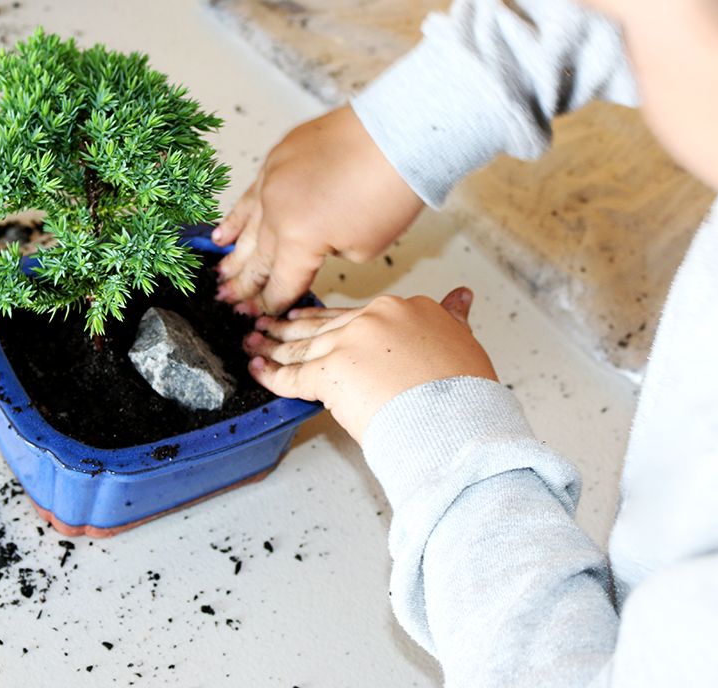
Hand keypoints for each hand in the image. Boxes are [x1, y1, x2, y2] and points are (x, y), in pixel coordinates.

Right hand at [213, 105, 423, 315]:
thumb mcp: (364, 247)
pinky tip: (222, 234)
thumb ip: (328, 256)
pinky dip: (235, 217)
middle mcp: (277, 211)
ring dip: (235, 256)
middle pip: (258, 259)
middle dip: (245, 285)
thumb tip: (311, 252)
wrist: (398, 134)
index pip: (280, 284)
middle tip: (230, 302)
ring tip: (221, 276)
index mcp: (298, 239)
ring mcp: (272, 181)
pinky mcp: (276, 158)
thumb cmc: (391, 189)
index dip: (271, 304)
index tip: (260, 315)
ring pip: (246, 228)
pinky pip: (248, 195)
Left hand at [242, 287, 498, 443]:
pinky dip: (270, 374)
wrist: (456, 421)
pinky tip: (257, 371)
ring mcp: (349, 343)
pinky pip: (292, 374)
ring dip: (272, 345)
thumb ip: (452, 316)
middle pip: (322, 324)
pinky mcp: (330, 373)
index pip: (354, 313)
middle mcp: (373, 319)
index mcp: (404, 308)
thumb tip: (462, 296)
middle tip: (266, 324)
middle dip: (290, 327)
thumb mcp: (463, 341)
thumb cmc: (464, 394)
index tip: (311, 319)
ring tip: (253, 344)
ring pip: (302, 344)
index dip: (328, 318)